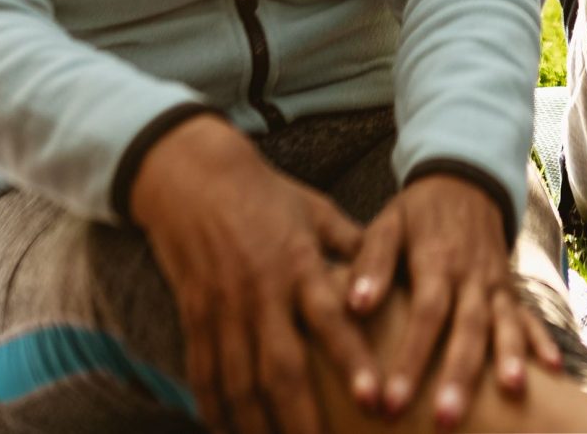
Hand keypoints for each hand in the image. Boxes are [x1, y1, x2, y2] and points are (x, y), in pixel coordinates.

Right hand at [132, 118, 370, 433]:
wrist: (192, 178)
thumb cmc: (266, 194)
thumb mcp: (317, 211)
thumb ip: (355, 247)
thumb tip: (394, 272)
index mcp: (299, 264)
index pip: (331, 320)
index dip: (352, 362)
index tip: (374, 399)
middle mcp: (261, 293)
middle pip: (282, 368)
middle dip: (303, 418)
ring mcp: (223, 309)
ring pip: (240, 382)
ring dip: (258, 426)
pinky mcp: (194, 317)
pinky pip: (203, 373)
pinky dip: (214, 408)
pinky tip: (227, 432)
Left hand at [345, 175, 558, 431]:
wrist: (464, 182)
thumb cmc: (417, 213)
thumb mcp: (388, 224)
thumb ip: (371, 262)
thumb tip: (355, 305)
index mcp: (437, 261)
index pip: (425, 314)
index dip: (411, 358)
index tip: (391, 400)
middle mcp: (471, 276)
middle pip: (468, 328)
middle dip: (459, 375)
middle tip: (446, 418)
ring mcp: (496, 283)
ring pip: (504, 323)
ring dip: (509, 357)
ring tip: (512, 390)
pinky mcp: (511, 288)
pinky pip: (529, 314)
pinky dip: (542, 339)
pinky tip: (554, 368)